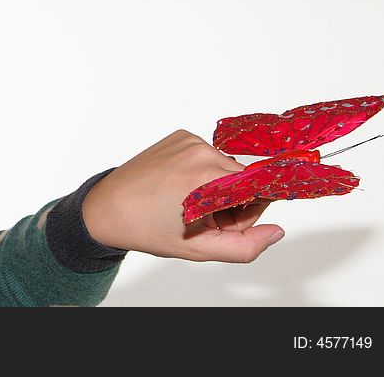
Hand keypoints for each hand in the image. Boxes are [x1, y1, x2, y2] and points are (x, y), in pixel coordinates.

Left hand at [81, 129, 284, 262]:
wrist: (106, 208)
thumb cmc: (147, 229)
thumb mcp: (197, 248)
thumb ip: (244, 247)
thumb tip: (277, 231)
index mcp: (206, 177)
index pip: (258, 190)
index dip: (246, 213)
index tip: (223, 223)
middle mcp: (200, 151)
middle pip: (244, 178)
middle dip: (232, 203)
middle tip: (201, 219)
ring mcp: (188, 140)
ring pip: (227, 167)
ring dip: (218, 187)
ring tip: (187, 204)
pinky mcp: (180, 135)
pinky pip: (208, 156)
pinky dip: (202, 172)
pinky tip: (180, 187)